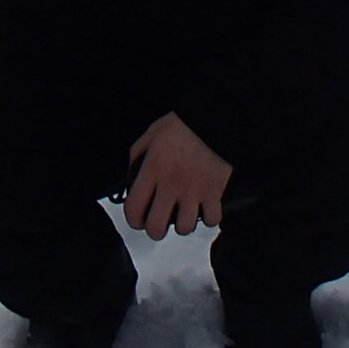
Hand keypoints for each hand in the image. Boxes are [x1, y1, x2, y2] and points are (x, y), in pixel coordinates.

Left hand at [123, 113, 230, 239]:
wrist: (216, 119)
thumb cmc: (183, 125)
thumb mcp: (151, 135)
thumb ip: (137, 157)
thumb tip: (132, 179)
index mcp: (153, 170)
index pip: (134, 209)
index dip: (133, 220)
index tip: (138, 218)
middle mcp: (172, 185)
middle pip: (156, 228)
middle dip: (155, 228)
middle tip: (160, 220)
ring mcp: (194, 191)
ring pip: (185, 228)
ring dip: (183, 223)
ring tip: (184, 212)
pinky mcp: (215, 192)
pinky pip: (212, 220)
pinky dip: (209, 217)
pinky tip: (205, 207)